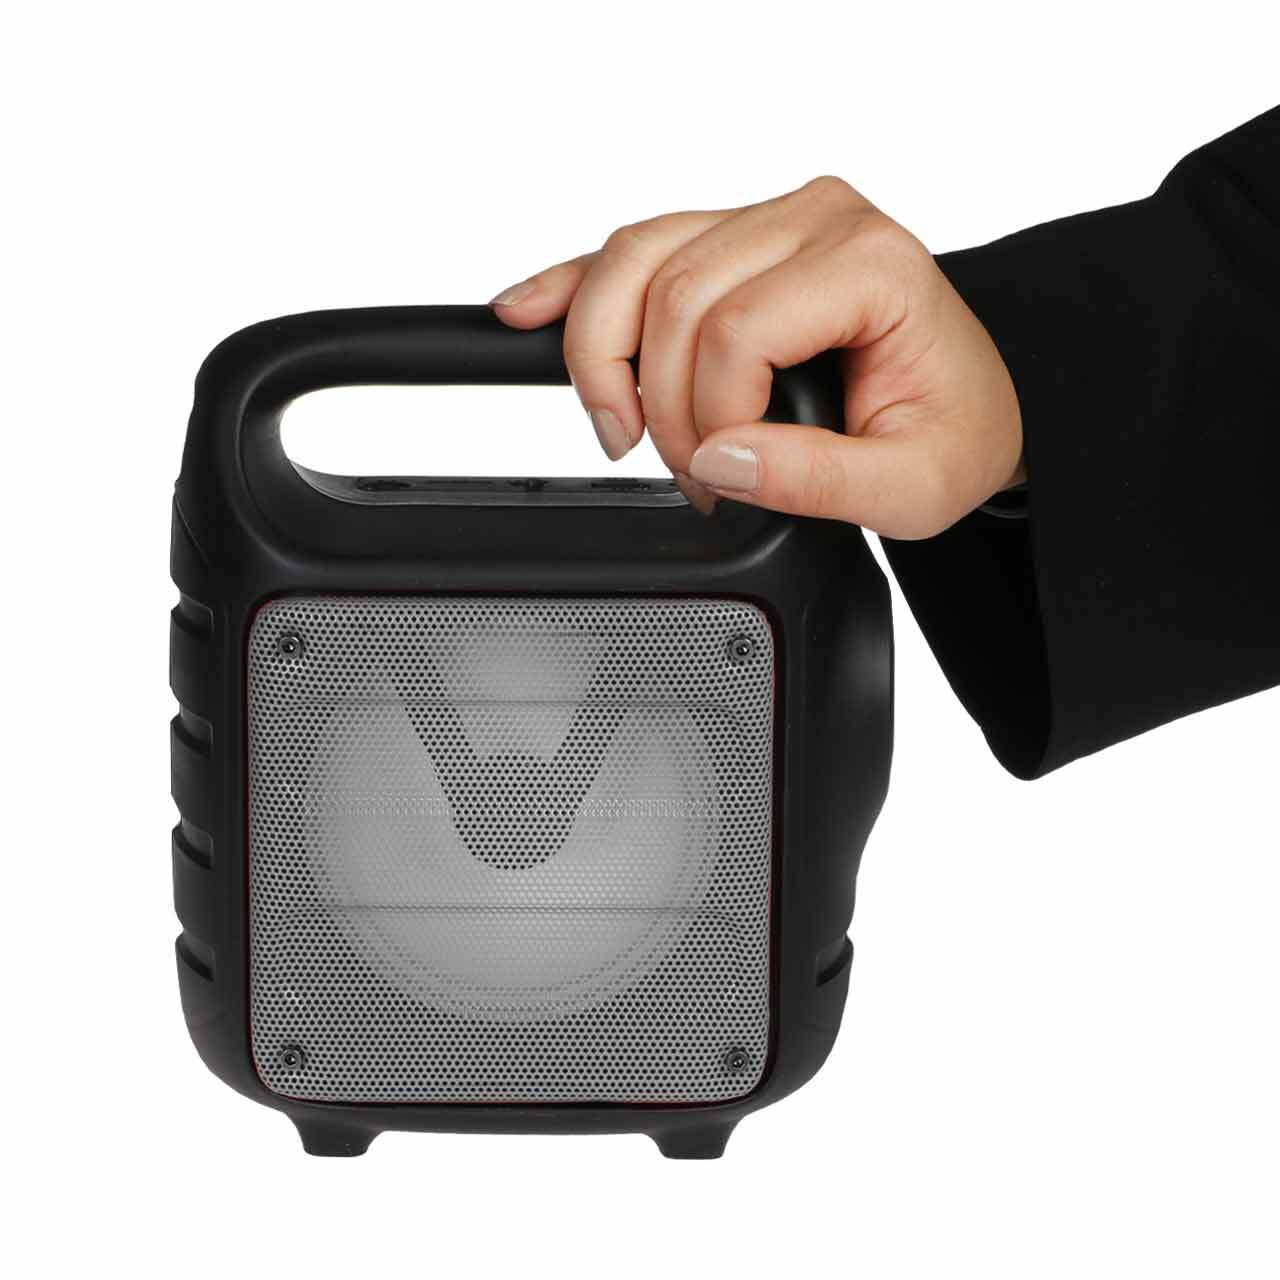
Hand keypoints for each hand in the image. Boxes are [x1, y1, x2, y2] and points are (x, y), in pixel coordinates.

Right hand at [490, 177, 1023, 538]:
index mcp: (869, 262)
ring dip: (600, 353)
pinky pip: (630, 248)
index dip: (708, 421)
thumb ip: (820, 479)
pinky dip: (573, 284)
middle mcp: (815, 216)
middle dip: (659, 405)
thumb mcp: (913, 485)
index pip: (736, 332)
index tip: (727, 479)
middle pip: (672, 296)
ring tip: (619, 427)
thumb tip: (721, 459)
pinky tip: (523, 310)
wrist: (973, 395)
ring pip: (631, 260)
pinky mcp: (729, 234)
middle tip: (692, 473)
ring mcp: (767, 216)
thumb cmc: (952, 428)